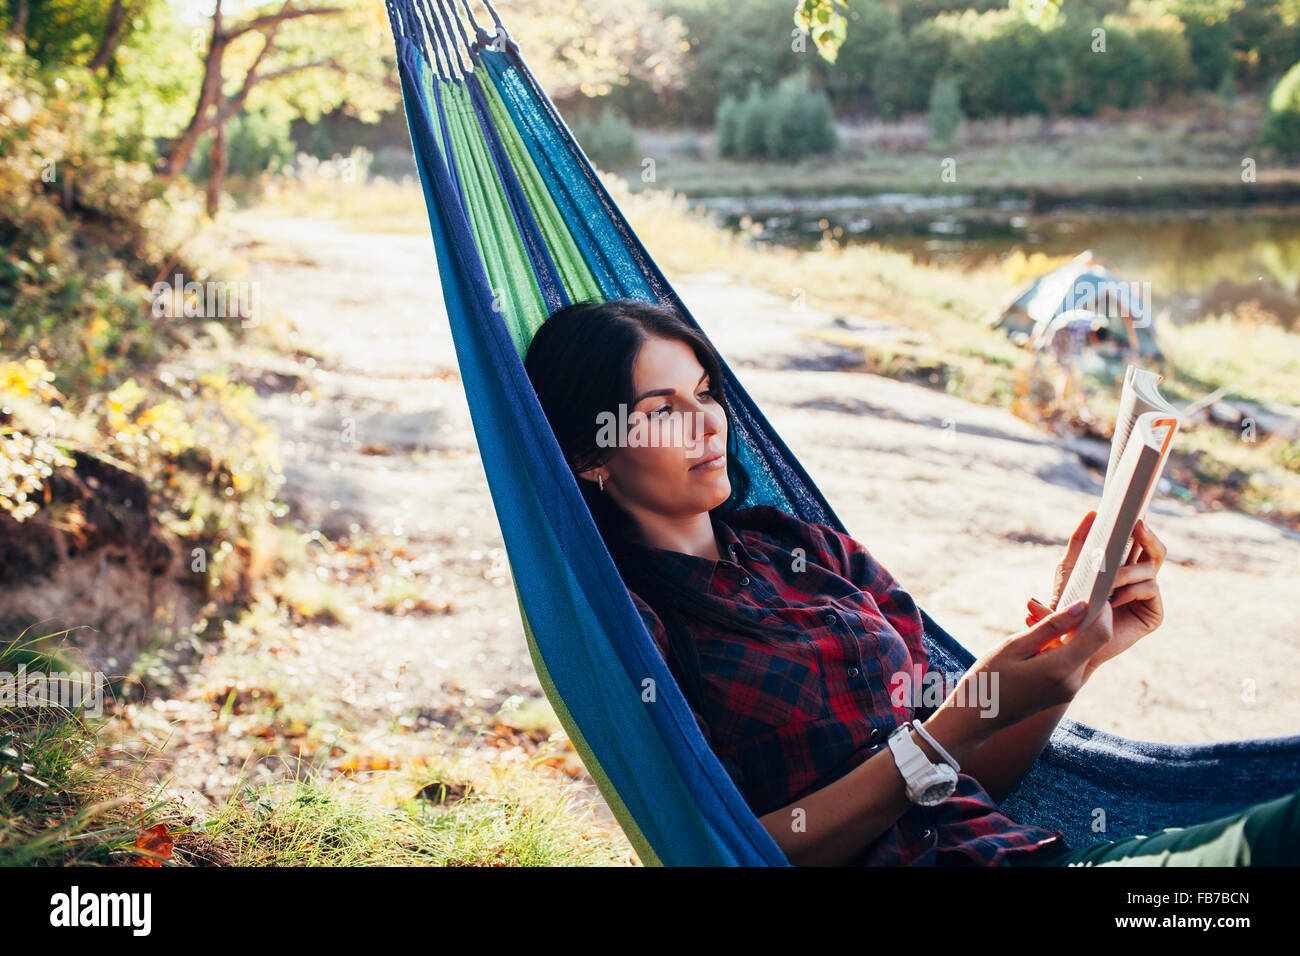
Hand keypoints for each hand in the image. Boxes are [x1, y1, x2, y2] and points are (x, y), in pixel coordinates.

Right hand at [945, 599, 1112, 737]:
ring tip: (1030, 623)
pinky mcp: (1064, 692)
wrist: (977, 716)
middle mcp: (1072, 682)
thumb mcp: (1015, 645)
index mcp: (1060, 669)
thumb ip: (1051, 626)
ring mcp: (1069, 689)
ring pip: (1081, 650)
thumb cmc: (989, 678)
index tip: (1090, 591)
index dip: (1101, 610)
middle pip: (1092, 641)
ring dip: (1067, 632)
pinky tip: (1033, 642)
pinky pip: (1071, 662)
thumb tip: (1081, 607)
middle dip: (1079, 618)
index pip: (1099, 634)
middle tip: (1046, 605)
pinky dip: (1060, 646)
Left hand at [1026, 511, 1166, 678]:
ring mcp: (1148, 596)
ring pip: (1151, 567)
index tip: (1134, 508)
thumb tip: (1093, 512)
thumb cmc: (1069, 605)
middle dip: (1147, 534)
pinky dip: (1133, 590)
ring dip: (1128, 570)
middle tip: (1136, 524)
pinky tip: (1114, 599)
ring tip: (1108, 579)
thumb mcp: (1070, 569)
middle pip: (1155, 548)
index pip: (1138, 539)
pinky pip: (1151, 589)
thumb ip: (1080, 542)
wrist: (1070, 643)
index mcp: (1124, 565)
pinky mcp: (1153, 614)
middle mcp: (1140, 578)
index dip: (1140, 524)